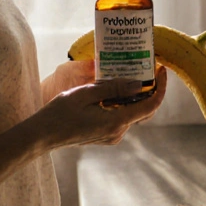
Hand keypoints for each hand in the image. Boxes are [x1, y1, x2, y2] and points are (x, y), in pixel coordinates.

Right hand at [36, 65, 167, 148]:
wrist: (43, 134)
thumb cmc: (61, 112)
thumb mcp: (86, 93)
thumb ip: (114, 88)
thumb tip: (139, 84)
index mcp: (117, 122)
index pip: (150, 106)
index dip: (161, 88)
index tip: (162, 71)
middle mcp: (118, 132)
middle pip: (144, 110)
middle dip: (149, 90)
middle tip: (148, 69)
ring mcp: (112, 136)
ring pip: (132, 113)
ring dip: (134, 95)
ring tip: (130, 74)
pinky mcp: (105, 135)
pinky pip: (121, 117)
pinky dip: (123, 103)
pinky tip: (115, 89)